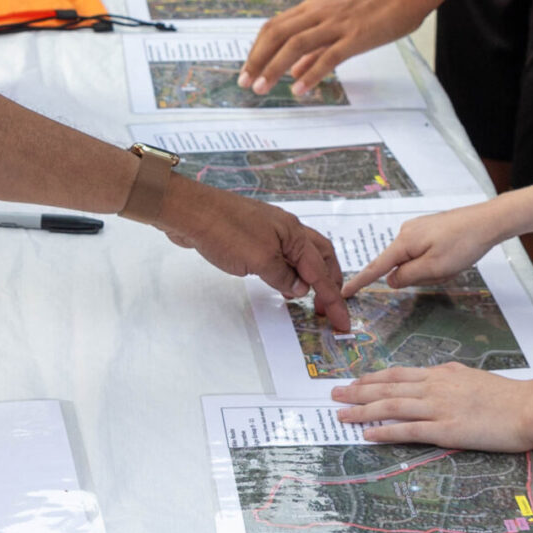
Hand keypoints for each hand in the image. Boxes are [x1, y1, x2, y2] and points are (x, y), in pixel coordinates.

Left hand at [155, 174, 350, 327]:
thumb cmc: (224, 231)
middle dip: (330, 283)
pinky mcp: (253, 235)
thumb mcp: (259, 260)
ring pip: (301, 255)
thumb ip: (283, 277)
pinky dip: (290, 271)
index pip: (322, 271)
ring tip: (309, 299)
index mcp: (294, 234)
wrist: (190, 211)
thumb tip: (300, 288)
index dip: (333, 299)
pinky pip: (282, 255)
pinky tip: (282, 282)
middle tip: (330, 308)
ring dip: (310, 276)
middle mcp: (287, 230)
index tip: (342, 322)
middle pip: (321, 257)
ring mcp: (270, 231)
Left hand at [239, 0, 422, 96]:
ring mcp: (337, 24)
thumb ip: (314, 48)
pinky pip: (328, 57)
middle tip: (245, 83)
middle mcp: (319, 13)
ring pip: (296, 45)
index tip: (246, 70)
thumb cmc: (373, 7)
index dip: (256, 49)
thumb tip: (294, 72)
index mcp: (312, 8)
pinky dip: (311, 74)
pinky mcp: (355, 37)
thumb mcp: (337, 23)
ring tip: (262, 88)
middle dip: (257, 59)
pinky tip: (299, 89)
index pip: (274, 27)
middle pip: (277, 35)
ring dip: (275, 68)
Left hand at [334, 363, 532, 451]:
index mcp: (441, 374)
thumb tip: (434, 372)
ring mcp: (439, 408)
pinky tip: (368, 433)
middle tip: (333, 394)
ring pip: (392, 407)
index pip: (397, 375)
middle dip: (357, 391)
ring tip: (341, 414)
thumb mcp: (472, 376)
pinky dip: (385, 431)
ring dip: (362, 410)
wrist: (529, 407)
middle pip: (387, 388)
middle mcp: (435, 387)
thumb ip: (450, 375)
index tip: (353, 381)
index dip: (372, 378)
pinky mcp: (446, 430)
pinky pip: (409, 430)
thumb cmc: (506, 395)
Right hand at [348, 203, 509, 293]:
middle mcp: (406, 232)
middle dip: (420, 275)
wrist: (487, 221)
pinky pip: (424, 253)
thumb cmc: (461, 245)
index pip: (377, 266)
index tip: (344, 292)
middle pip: (401, 265)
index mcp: (404, 242)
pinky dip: (436, 261)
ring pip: (415, 260)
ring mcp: (418, 229)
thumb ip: (408, 276)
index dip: (360, 281)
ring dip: (431, 269)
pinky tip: (453, 257)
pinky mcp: (429, 229)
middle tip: (445, 271)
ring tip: (453, 262)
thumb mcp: (434, 267)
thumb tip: (390, 279)